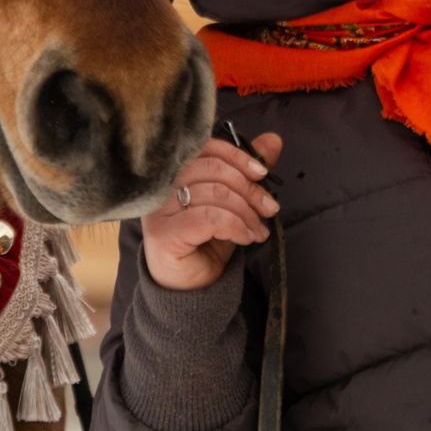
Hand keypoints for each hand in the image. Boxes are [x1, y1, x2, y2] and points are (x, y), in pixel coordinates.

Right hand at [141, 133, 282, 292]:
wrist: (192, 289)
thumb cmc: (208, 243)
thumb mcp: (234, 205)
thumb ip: (248, 174)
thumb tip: (273, 141)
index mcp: (174, 174)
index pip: (205, 148)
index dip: (237, 155)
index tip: (262, 173)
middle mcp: (160, 189)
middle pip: (212, 169)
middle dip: (249, 188)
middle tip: (269, 209)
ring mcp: (158, 212)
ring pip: (214, 194)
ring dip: (246, 213)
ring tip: (257, 230)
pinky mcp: (164, 235)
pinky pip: (209, 219)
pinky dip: (235, 226)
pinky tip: (245, 238)